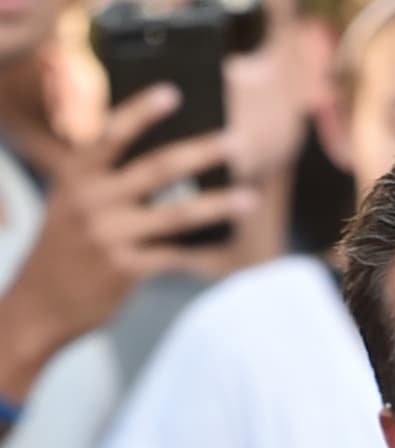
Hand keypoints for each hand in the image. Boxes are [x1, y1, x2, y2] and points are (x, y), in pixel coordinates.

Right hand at [1, 86, 250, 384]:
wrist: (41, 304)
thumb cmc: (66, 250)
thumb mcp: (72, 205)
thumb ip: (107, 184)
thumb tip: (175, 174)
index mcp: (75, 175)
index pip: (111, 133)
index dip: (142, 111)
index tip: (173, 93)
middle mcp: (91, 200)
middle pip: (157, 168)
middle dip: (201, 152)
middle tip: (237, 142)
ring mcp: (108, 235)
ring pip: (176, 215)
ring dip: (218, 205)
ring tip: (249, 197)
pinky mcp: (124, 269)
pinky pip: (175, 255)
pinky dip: (202, 250)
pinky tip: (227, 244)